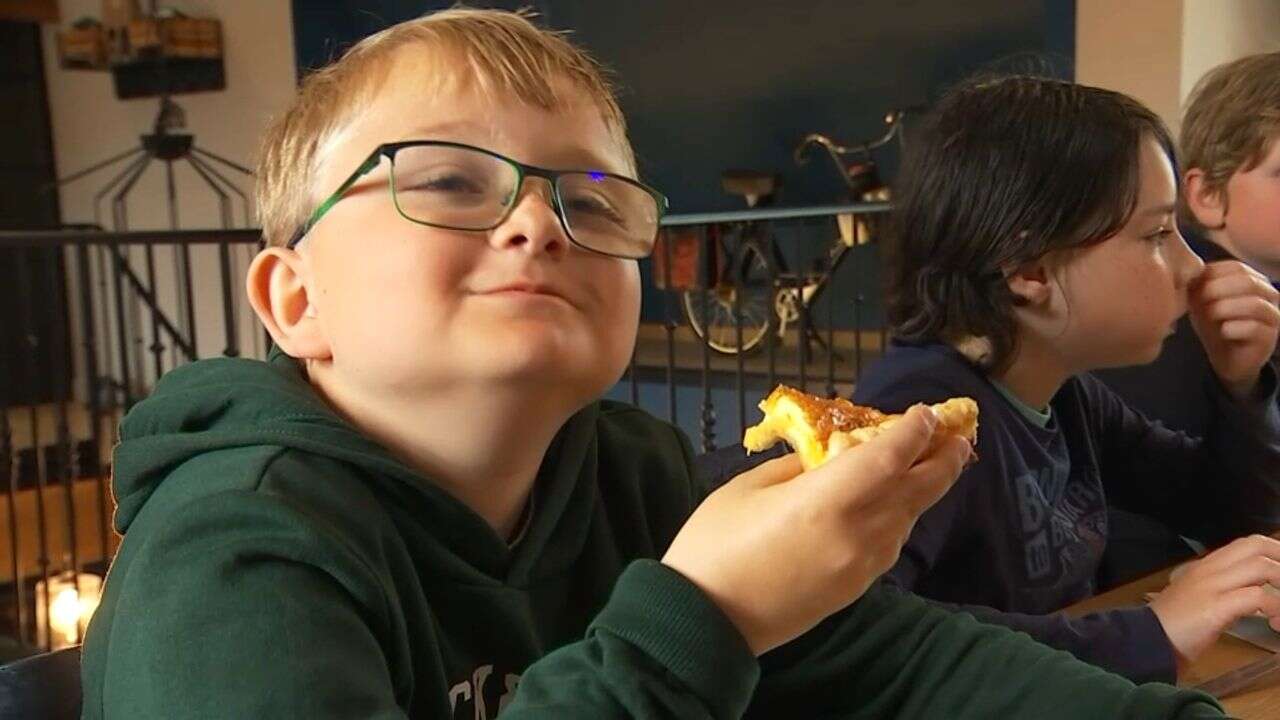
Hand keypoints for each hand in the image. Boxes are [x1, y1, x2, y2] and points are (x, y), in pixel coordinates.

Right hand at [662, 405, 971, 654]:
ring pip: (910, 517)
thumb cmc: (714, 545)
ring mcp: (861, 565)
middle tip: (959, 436)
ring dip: (924, 487)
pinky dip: (902, 514)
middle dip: (945, 459)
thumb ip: (796, 467)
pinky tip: (895, 501)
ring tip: (930, 462)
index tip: (925, 412)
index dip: (914, 431)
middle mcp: (856, 534)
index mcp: (824, 503)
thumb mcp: (746, 487)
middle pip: (919, 490)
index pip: (888, 458)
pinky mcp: (856, 587)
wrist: (706, 619)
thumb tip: (826, 456)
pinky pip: (891, 542)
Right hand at [1149, 534, 1279, 675]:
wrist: (1145, 640)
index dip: (1274, 552)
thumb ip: (1222, 590)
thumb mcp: (1197, 598)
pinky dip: (1275, 608)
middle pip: (1256, 546)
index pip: (1247, 544)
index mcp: (1205, 566)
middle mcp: (1209, 569)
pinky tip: (1275, 623)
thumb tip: (1254, 595)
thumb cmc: (1172, 625)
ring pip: (1261, 567)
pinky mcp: (1215, 607)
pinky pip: (1257, 597)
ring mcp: (1211, 586)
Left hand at [1187, 261, 1279, 398]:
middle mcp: (1268, 295)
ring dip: (1226, 308)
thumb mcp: (1201, 301)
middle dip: (1218, 289)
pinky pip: (1255, 328)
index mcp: (1252, 280)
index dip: (1213, 275)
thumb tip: (1191, 269)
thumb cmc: (1215, 324)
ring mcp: (1273, 316)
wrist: (1225, 356)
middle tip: (1201, 300)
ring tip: (1211, 315)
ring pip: (1255, 304)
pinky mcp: (1270, 337)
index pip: (1236, 267)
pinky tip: (1223, 331)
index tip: (1194, 286)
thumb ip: (1198, 283)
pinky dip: (1234, 328)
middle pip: (1248, 282)